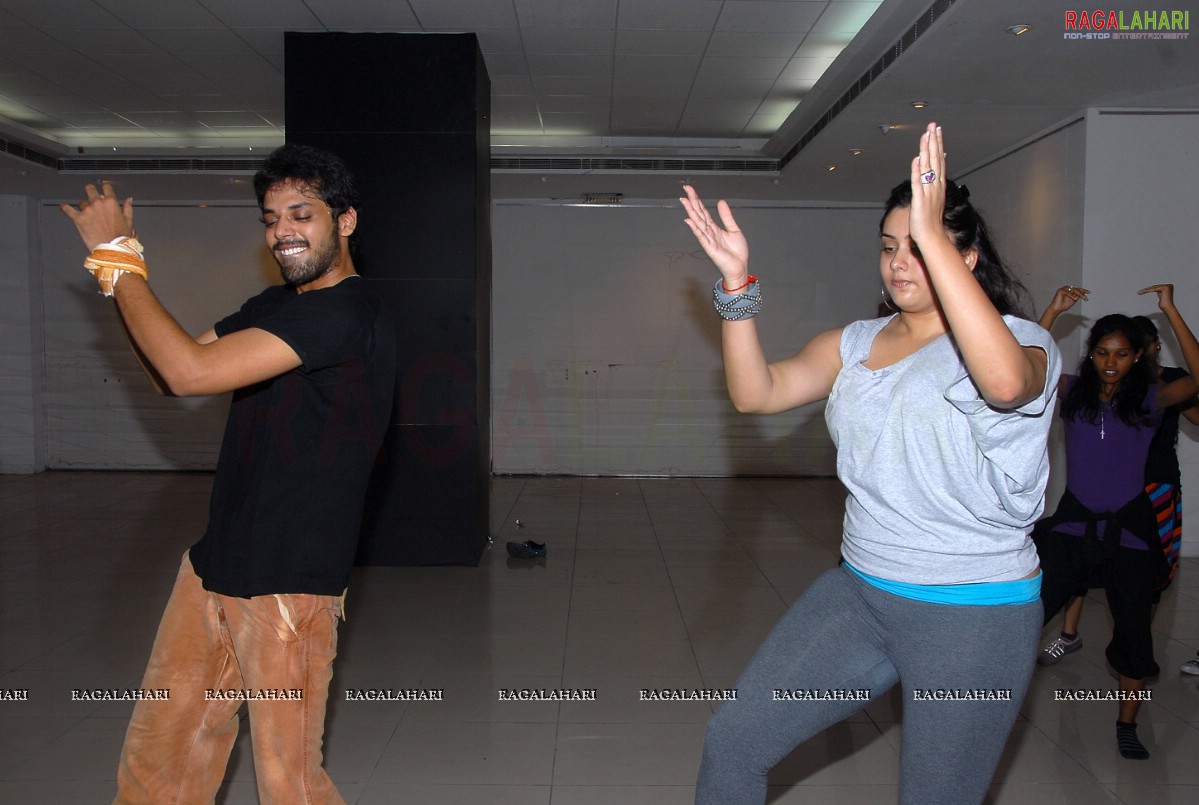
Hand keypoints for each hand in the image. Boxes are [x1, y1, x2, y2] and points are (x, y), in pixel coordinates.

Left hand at [60, 180, 133, 250]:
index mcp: (111, 202)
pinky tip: (63, 207)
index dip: (105, 186)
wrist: (112, 249)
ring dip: (83, 206)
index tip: (104, 186)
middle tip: (91, 194)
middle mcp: (98, 203)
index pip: (106, 187)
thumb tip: (129, 200)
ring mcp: (87, 210)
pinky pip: (68, 210)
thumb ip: (128, 208)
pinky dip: (65, 208)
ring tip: (86, 212)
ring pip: (81, 202)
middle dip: (91, 191)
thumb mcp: (129, 222)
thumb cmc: (121, 238)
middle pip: (90, 189)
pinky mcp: (78, 218)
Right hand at [680, 184, 749, 288]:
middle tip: (685, 189)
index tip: (690, 190)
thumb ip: (726, 216)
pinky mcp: (710, 248)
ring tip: (684, 201)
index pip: (703, 211)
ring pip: (698, 223)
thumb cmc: (736, 252)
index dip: (697, 200)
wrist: (740, 266)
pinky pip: (702, 236)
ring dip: (691, 212)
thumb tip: (720, 202)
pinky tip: (690, 221)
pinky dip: (696, 228)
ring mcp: (708, 240)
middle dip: (692, 202)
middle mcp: (709, 232)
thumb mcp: (734, 230)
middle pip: (699, 214)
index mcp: (714, 228)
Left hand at [907, 122, 950, 250]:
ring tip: (926, 135)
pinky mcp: (920, 200)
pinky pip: (918, 183)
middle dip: (934, 141)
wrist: (932, 237)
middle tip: (933, 125)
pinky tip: (916, 159)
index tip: (937, 130)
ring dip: (926, 151)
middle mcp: (935, 186)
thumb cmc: (931, 220)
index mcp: (938, 185)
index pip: (939, 160)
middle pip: (935, 159)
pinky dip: (917, 171)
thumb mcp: (933, 199)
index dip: (938, 144)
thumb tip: (931, 171)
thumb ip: (932, 184)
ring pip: (928, 167)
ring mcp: (928, 192)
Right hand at [1047, 284, 1089, 313]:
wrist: (1057, 309)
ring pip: (1073, 290)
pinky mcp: (1060, 290)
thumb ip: (1078, 296)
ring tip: (1078, 299)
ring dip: (1077, 294)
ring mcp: (1063, 289)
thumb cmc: (1064, 305)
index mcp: (1070, 290)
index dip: (1084, 290)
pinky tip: (1074, 298)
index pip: (1078, 289)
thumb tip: (1084, 293)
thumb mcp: (1073, 300)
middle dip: (1081, 293)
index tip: (1089, 292)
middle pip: (1076, 289)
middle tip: (1085, 298)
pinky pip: (1067, 292)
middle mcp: (1067, 288)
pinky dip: (1071, 295)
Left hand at [1138, 284, 1174, 311]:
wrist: (1167, 308)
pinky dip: (1148, 290)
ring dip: (1146, 290)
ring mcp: (1167, 286)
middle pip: (1155, 287)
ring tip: (1140, 292)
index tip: (1143, 291)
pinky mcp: (1165, 288)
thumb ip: (1159, 291)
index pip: (1157, 286)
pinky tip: (1143, 291)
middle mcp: (1169, 285)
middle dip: (1147, 289)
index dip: (1149, 289)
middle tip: (1140, 292)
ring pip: (1154, 287)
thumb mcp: (1161, 295)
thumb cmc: (1164, 304)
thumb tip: (1153, 289)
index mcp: (1169, 286)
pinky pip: (1154, 289)